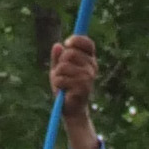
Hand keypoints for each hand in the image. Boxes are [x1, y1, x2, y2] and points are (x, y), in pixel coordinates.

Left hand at [50, 34, 100, 148]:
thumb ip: (58, 57)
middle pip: (70, 53)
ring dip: (57, 75)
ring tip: (62, 83)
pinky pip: (61, 79)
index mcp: (89, 60)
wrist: (71, 108)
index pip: (87, 43)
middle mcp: (91, 67)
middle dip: (60, 62)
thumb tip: (57, 45)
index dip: (76, 39)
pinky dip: (57, 84)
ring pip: (63, 66)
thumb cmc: (66, 86)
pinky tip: (63, 91)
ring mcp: (88, 77)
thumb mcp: (59, 69)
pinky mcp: (82, 87)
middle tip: (62, 72)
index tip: (67, 43)